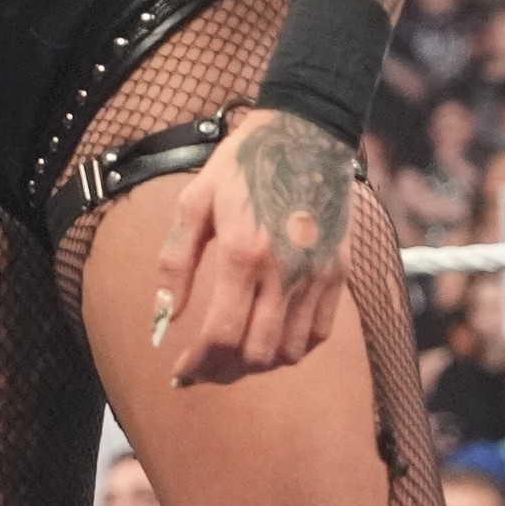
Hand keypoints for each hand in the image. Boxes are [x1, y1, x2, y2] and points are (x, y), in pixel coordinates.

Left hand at [154, 108, 359, 383]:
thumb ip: (175, 262)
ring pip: (290, 352)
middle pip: (256, 354)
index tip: (181, 372)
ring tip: (233, 357)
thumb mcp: (194, 201)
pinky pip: (319, 334)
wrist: (305, 133)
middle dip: (223, 371)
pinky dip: (293, 349)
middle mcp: (285, 271)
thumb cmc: (243, 165)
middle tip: (203, 369)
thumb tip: (165, 315)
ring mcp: (317, 275)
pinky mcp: (339, 273)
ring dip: (258, 365)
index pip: (221, 334)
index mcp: (244, 252)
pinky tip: (269, 341)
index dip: (198, 364)